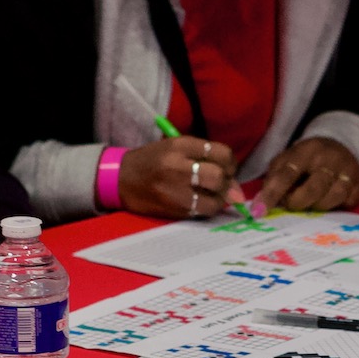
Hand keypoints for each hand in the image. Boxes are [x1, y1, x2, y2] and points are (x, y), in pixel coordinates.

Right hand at [121, 136, 239, 218]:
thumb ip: (206, 159)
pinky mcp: (173, 209)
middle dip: (227, 182)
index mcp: (180, 145)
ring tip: (210, 195)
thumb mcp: (176, 149)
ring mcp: (175, 190)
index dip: (231, 163)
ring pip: (215, 199)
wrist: (121, 179)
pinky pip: (203, 212)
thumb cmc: (153, 161)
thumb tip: (237, 188)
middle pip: (219, 176)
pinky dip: (207, 208)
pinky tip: (199, 203)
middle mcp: (177, 166)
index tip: (226, 168)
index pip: (222, 153)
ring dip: (219, 199)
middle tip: (220, 184)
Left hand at [252, 136, 358, 213]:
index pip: (286, 174)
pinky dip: (335, 206)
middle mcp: (329, 159)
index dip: (272, 194)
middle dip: (297, 202)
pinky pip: (347, 203)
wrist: (342, 145)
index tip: (259, 211)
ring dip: (317, 206)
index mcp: (306, 151)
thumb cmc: (308, 158)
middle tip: (291, 204)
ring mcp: (348, 171)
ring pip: (332, 198)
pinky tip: (328, 199)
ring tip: (310, 201)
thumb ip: (274, 178)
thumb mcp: (288, 159)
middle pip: (313, 189)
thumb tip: (262, 203)